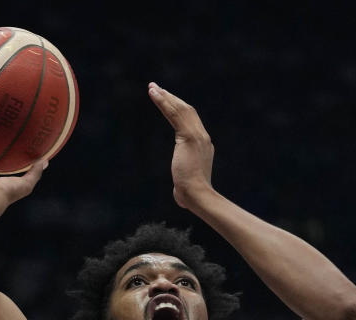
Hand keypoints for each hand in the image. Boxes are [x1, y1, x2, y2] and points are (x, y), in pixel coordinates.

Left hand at [147, 82, 213, 208]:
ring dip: (165, 96)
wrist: (198, 195)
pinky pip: (174, 114)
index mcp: (203, 146)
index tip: (167, 102)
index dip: (178, 110)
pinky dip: (163, 102)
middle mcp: (203, 137)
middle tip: (156, 88)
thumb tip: (179, 194)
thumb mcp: (186, 184)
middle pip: (187, 111)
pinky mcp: (189, 137)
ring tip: (152, 87)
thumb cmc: (191, 195)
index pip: (191, 122)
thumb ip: (183, 183)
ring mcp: (197, 136)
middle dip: (171, 98)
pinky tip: (154, 94)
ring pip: (180, 109)